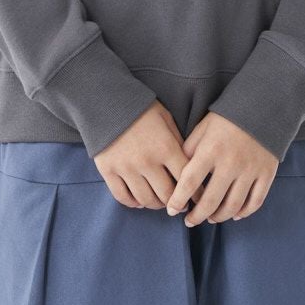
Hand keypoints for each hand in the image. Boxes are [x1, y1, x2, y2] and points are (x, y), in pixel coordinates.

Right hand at [93, 100, 207, 211]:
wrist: (106, 99)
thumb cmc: (140, 108)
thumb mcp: (165, 118)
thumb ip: (177, 141)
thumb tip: (187, 164)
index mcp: (165, 147)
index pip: (186, 179)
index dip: (195, 192)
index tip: (198, 198)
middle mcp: (147, 161)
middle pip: (167, 195)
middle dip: (176, 203)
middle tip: (179, 204)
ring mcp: (126, 168)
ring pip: (146, 200)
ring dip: (156, 205)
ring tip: (160, 202)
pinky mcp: (108, 171)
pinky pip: (123, 197)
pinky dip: (133, 203)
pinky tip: (139, 201)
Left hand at [166, 112, 278, 225]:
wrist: (262, 107)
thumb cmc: (227, 118)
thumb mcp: (203, 128)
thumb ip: (189, 149)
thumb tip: (178, 174)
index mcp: (211, 149)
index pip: (190, 182)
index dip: (178, 199)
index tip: (171, 210)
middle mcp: (230, 162)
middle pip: (211, 201)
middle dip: (197, 216)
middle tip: (190, 221)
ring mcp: (250, 170)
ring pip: (233, 206)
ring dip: (219, 217)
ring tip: (210, 219)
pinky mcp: (266, 173)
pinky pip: (254, 202)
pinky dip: (243, 213)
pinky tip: (234, 215)